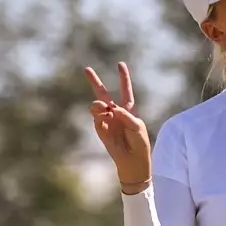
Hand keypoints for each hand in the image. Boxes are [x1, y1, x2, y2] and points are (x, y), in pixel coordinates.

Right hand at [84, 63, 150, 190]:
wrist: (133, 161)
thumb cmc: (140, 144)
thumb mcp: (137, 127)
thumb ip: (126, 116)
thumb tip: (111, 108)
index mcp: (129, 110)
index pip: (126, 90)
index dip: (123, 78)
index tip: (120, 64)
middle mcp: (116, 113)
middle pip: (103, 93)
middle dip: (94, 81)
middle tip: (86, 68)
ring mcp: (107, 120)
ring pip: (97, 105)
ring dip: (98, 105)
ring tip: (104, 108)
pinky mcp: (101, 129)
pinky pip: (96, 119)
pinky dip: (100, 118)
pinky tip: (106, 120)